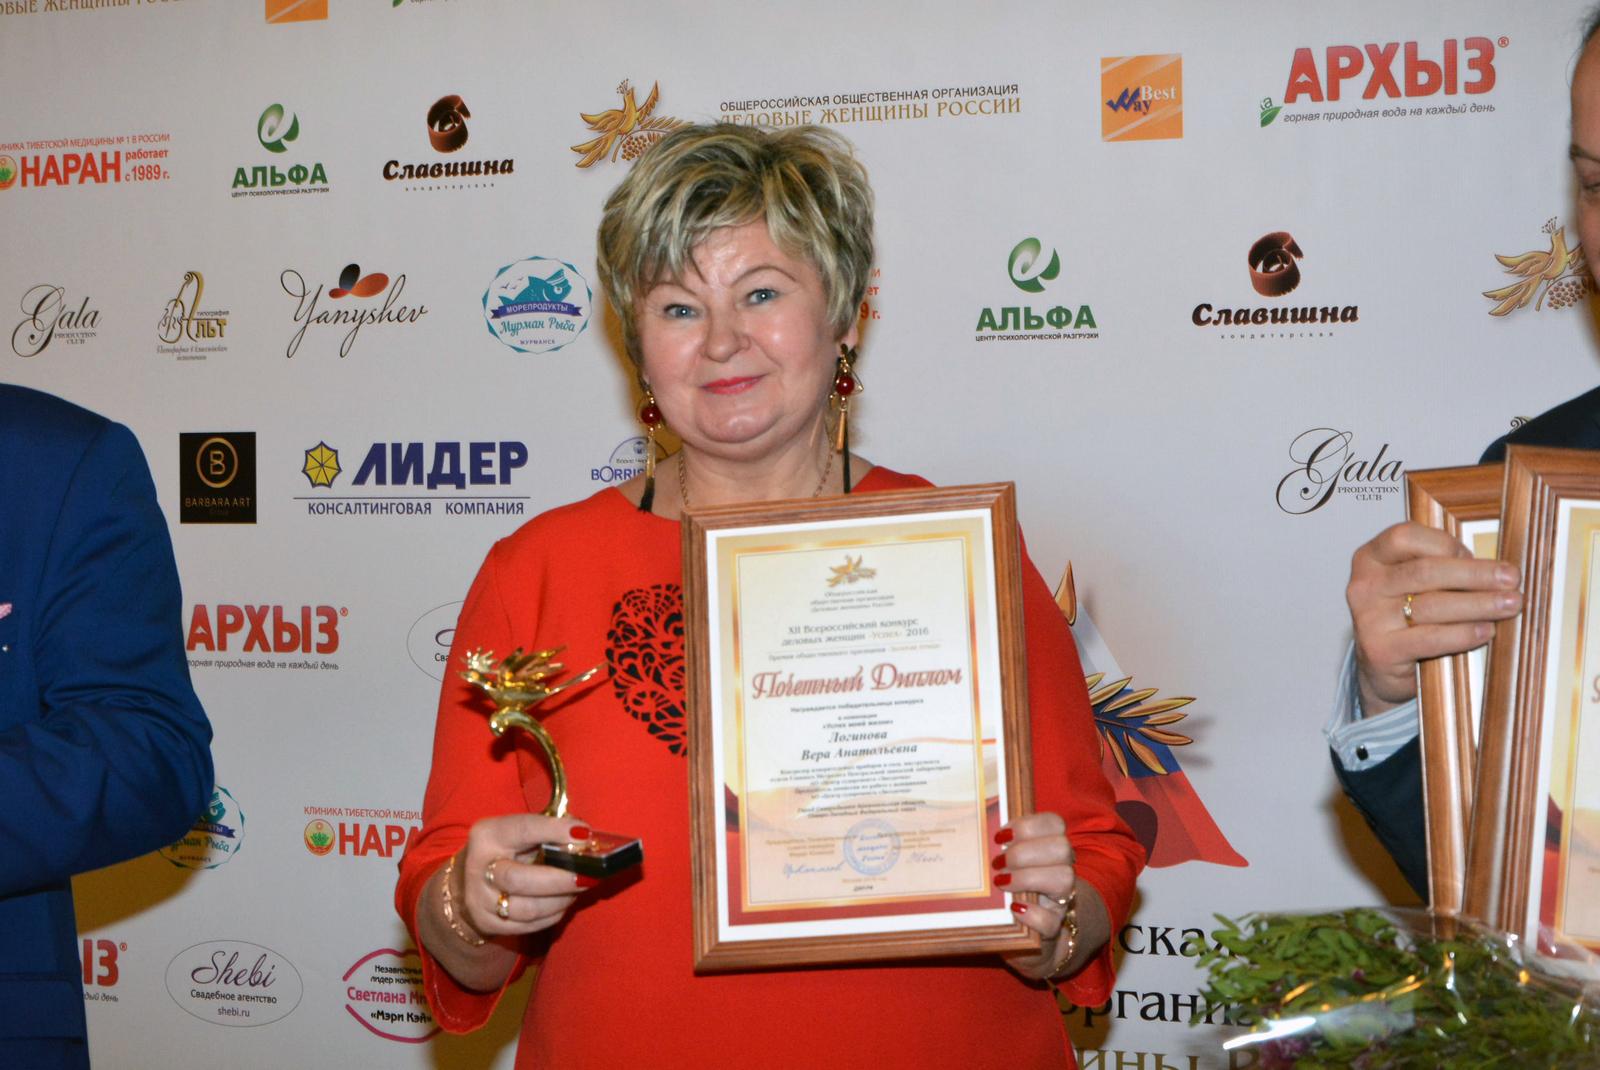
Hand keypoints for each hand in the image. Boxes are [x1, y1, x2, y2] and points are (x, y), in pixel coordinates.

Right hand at [452, 813, 595, 938]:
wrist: (471, 878)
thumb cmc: (509, 848)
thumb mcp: (522, 830)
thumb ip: (551, 830)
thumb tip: (586, 837)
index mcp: (488, 835)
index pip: (523, 829)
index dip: (554, 831)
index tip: (584, 835)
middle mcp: (479, 867)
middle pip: (519, 879)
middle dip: (559, 879)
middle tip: (588, 875)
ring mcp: (479, 900)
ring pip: (527, 909)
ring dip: (560, 900)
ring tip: (579, 888)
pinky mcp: (487, 923)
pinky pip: (529, 925)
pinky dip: (553, 914)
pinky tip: (563, 901)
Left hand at [995, 812, 1078, 979]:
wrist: (1023, 939)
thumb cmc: (1009, 892)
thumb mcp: (1005, 868)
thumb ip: (997, 850)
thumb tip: (969, 834)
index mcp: (1049, 849)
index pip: (1054, 823)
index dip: (1028, 824)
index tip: (1001, 836)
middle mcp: (1061, 870)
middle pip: (1061, 846)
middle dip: (1025, 852)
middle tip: (998, 863)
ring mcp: (1061, 900)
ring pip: (1064, 878)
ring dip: (1028, 877)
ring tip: (1001, 883)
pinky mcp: (1053, 928)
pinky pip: (1051, 919)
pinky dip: (1031, 913)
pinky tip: (1013, 909)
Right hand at [1346, 520, 1520, 715]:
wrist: (1380, 667)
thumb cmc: (1405, 617)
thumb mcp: (1412, 584)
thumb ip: (1439, 568)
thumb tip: (1494, 567)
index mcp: (1370, 558)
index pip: (1405, 537)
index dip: (1445, 543)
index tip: (1476, 554)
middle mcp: (1364, 586)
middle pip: (1425, 571)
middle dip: (1475, 574)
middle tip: (1511, 579)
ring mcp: (1369, 619)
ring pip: (1431, 605)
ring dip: (1478, 604)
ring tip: (1510, 604)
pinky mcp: (1381, 650)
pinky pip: (1430, 638)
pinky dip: (1463, 634)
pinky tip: (1487, 630)